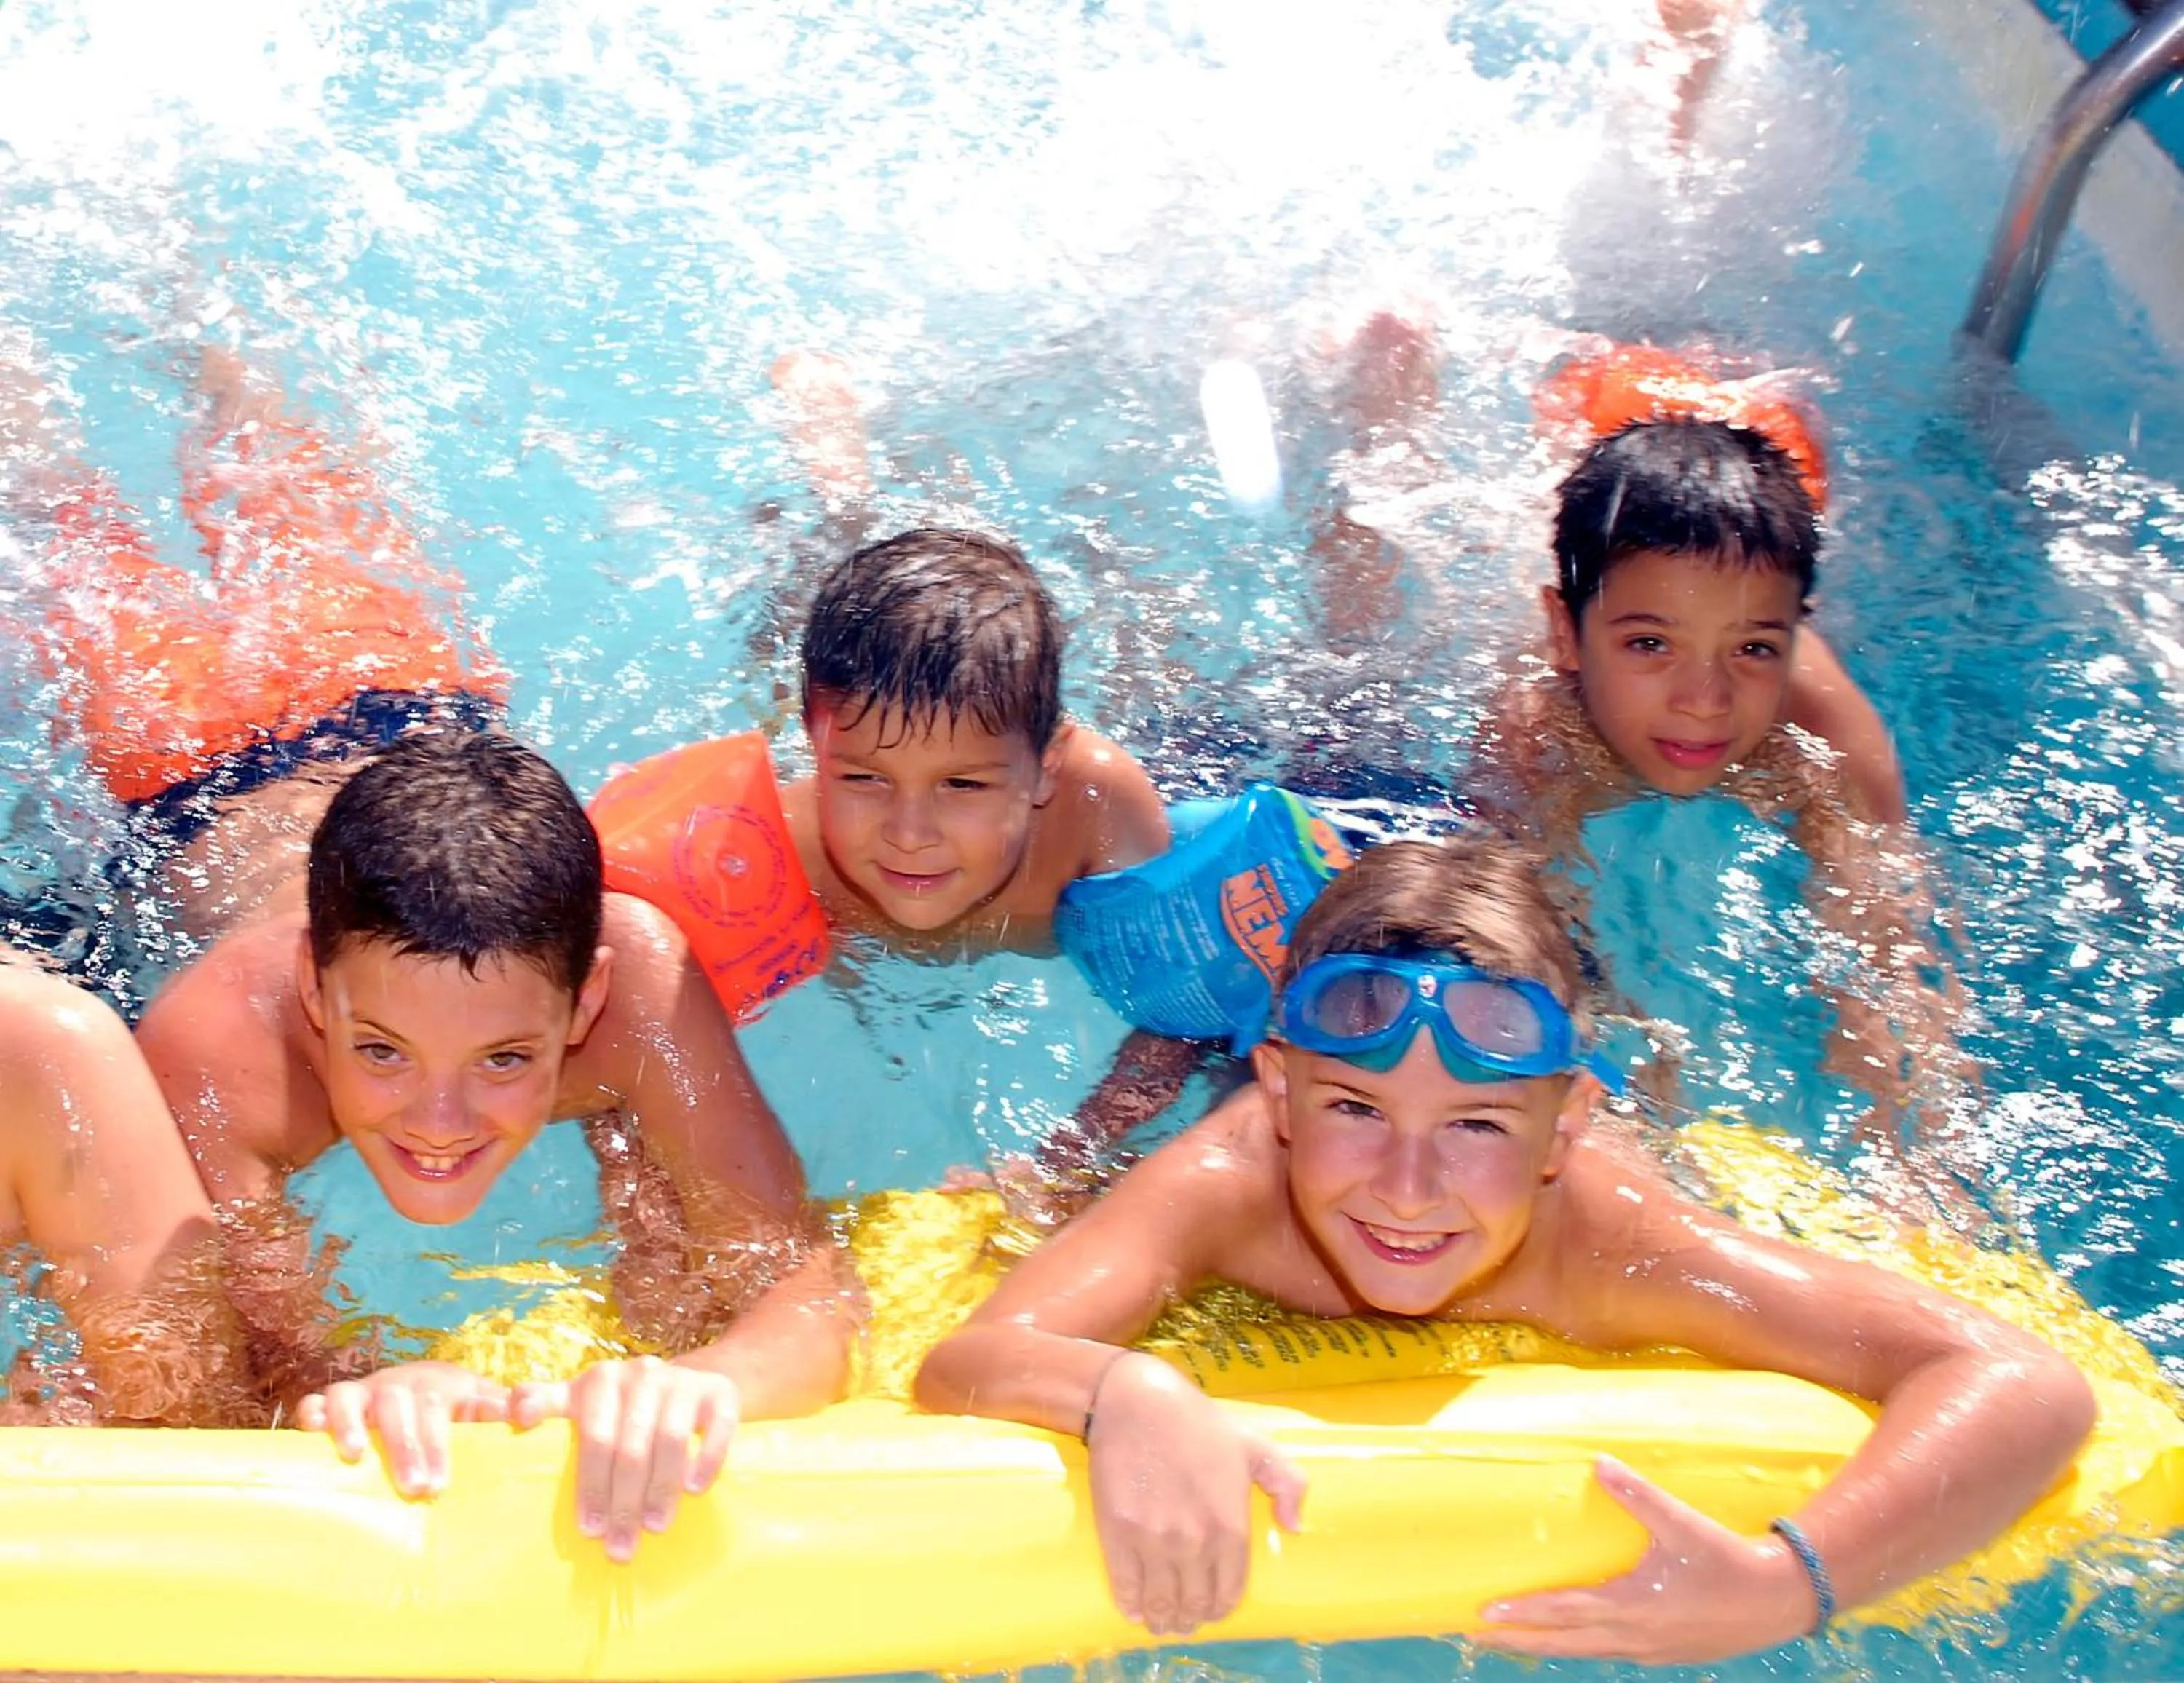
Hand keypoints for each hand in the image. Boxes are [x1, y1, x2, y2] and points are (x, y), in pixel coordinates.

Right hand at [295, 1361, 511, 1497]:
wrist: (427, 1390)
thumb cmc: (461, 1413)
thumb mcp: (488, 1408)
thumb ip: (507, 1411)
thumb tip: (528, 1412)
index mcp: (441, 1386)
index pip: (441, 1405)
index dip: (438, 1444)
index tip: (439, 1483)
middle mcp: (400, 1386)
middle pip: (399, 1404)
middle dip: (404, 1445)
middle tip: (413, 1489)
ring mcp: (364, 1394)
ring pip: (351, 1396)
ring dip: (352, 1423)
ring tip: (355, 1455)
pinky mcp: (332, 1406)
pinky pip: (314, 1404)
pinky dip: (312, 1415)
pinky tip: (312, 1434)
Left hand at [510, 1355, 739, 1562]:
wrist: (690, 1381)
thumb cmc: (622, 1404)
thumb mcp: (580, 1399)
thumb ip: (545, 1402)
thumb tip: (511, 1413)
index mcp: (602, 1380)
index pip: (594, 1436)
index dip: (590, 1484)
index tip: (587, 1529)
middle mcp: (642, 1375)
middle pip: (631, 1445)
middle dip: (624, 1501)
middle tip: (621, 1547)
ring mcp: (683, 1382)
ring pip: (670, 1438)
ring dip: (662, 1488)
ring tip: (655, 1528)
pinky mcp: (720, 1393)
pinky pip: (717, 1426)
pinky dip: (707, 1458)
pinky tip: (695, 1490)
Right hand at [1086, 1354, 1305, 1637]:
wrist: (1138, 1402)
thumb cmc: (1198, 1422)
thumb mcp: (1257, 1445)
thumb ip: (1288, 1484)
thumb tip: (1294, 1527)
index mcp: (1230, 1526)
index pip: (1229, 1591)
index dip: (1221, 1607)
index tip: (1213, 1609)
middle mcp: (1195, 1542)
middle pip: (1194, 1604)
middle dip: (1192, 1618)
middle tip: (1186, 1619)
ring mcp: (1154, 1541)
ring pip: (1161, 1602)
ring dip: (1163, 1619)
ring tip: (1162, 1621)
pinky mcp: (1118, 1534)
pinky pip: (1126, 1586)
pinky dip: (1132, 1605)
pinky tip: (1136, 1610)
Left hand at [1475, 1457, 1818, 1662]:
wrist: (1778, 1600)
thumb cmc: (1728, 1561)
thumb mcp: (1682, 1524)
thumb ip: (1639, 1495)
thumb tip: (1601, 1463)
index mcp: (1631, 1607)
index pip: (1562, 1611)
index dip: (1522, 1612)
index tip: (1483, 1612)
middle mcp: (1633, 1637)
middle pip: (1563, 1643)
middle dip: (1519, 1640)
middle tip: (1476, 1635)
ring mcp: (1648, 1651)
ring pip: (1585, 1652)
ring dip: (1547, 1645)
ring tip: (1515, 1638)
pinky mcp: (1663, 1654)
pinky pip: (1610, 1653)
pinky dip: (1581, 1646)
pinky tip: (1573, 1637)